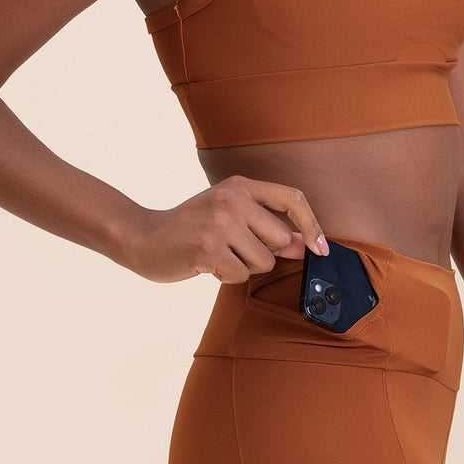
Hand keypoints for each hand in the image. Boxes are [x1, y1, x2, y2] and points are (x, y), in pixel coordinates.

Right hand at [124, 175, 329, 284]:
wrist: (142, 237)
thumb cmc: (190, 228)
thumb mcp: (228, 215)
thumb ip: (266, 226)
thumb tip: (304, 245)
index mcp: (240, 185)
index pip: (292, 198)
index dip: (313, 225)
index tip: (320, 248)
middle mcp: (232, 199)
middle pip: (280, 239)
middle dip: (263, 253)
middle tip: (232, 248)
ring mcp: (219, 223)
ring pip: (263, 262)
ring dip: (244, 267)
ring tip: (217, 255)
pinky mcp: (208, 248)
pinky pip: (240, 275)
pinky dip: (227, 277)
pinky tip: (207, 266)